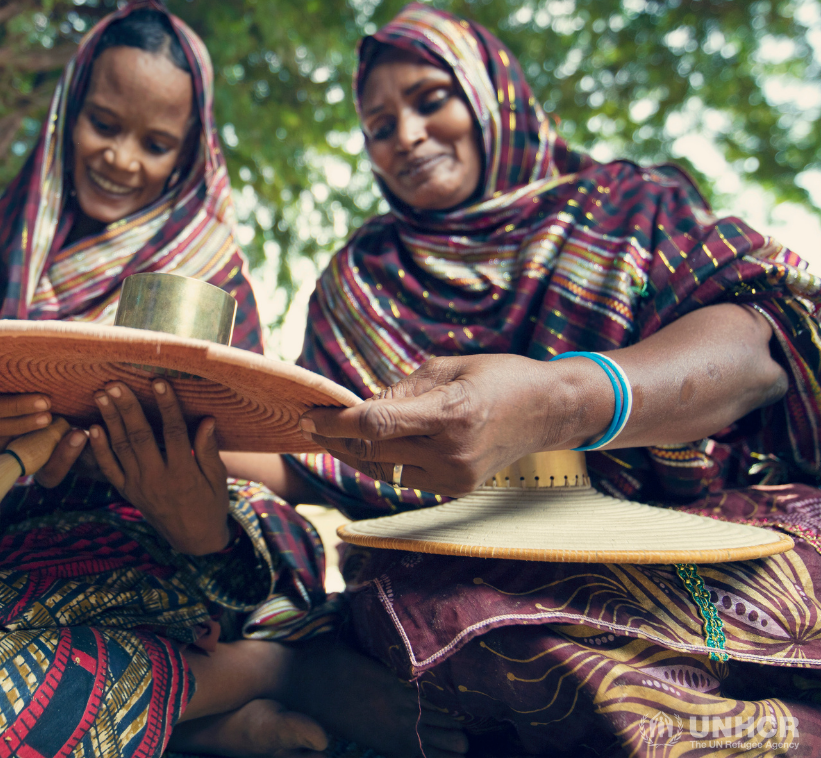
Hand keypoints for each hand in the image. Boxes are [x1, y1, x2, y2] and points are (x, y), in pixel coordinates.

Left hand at [89, 380, 230, 554]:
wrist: (193, 540)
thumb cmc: (210, 505)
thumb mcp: (217, 479)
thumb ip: (208, 450)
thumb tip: (208, 420)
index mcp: (183, 473)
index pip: (174, 432)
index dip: (167, 406)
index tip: (159, 383)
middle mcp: (158, 478)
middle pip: (140, 437)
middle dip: (127, 408)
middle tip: (115, 384)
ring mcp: (139, 486)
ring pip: (121, 448)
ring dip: (110, 420)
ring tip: (101, 395)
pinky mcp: (128, 492)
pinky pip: (109, 469)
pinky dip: (99, 449)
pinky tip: (92, 428)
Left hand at [299, 354, 605, 496]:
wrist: (549, 410)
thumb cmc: (498, 377)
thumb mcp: (448, 368)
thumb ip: (401, 390)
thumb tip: (359, 406)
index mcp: (450, 414)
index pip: (376, 423)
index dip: (336, 422)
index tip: (308, 416)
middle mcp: (452, 452)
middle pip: (374, 450)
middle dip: (337, 438)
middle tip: (311, 424)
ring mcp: (455, 477)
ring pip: (384, 470)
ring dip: (354, 454)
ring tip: (332, 435)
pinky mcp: (457, 489)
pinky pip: (404, 478)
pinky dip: (383, 462)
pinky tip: (367, 446)